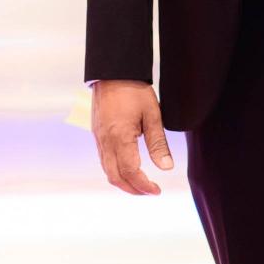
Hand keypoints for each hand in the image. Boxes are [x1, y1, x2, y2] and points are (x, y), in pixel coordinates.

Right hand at [91, 80, 173, 194]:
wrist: (112, 72)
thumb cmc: (134, 90)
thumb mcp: (152, 115)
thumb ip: (158, 143)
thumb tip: (166, 167)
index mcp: (120, 137)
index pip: (130, 172)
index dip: (144, 185)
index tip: (157, 190)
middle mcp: (105, 141)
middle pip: (115, 177)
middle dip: (133, 189)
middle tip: (151, 191)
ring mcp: (98, 138)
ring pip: (107, 171)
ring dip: (124, 182)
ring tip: (142, 183)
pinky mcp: (97, 134)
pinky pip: (104, 160)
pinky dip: (116, 171)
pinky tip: (129, 168)